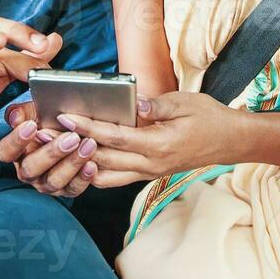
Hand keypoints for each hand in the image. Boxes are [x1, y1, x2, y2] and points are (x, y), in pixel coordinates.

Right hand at [0, 101, 98, 197]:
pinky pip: (73, 189)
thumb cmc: (49, 120)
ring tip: (88, 146)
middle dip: (51, 152)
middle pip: (31, 168)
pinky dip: (83, 178)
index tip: (31, 126)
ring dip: (72, 163)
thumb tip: (15, 117)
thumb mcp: (36, 111)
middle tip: (71, 138)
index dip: (16, 141)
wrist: (71, 131)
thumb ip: (24, 112)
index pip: (6, 152)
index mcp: (16, 152)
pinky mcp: (65, 190)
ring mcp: (45, 183)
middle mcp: (27, 171)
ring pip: (54, 180)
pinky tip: (92, 164)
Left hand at [61, 92, 245, 187]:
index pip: (115, 137)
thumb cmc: (210, 118)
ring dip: (81, 162)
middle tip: (49, 135)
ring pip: (106, 176)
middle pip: (104, 159)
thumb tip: (134, 101)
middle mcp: (151, 165)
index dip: (88, 128)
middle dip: (74, 147)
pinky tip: (82, 155)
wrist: (230, 142)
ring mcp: (149, 172)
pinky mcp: (149, 174)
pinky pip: (117, 177)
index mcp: (159, 145)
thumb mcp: (186, 102)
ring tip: (59, 147)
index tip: (66, 117)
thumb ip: (156, 105)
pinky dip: (97, 169)